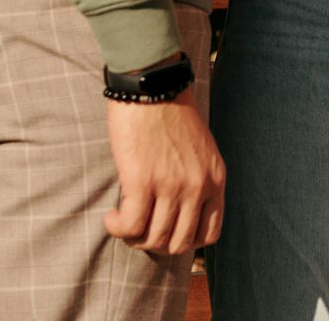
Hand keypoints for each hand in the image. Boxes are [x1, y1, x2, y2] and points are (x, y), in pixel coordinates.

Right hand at [104, 89, 225, 254]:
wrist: (152, 85)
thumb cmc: (171, 112)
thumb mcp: (201, 149)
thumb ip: (199, 179)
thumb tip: (181, 212)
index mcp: (216, 178)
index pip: (210, 234)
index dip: (186, 241)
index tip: (167, 231)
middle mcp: (198, 186)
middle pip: (179, 243)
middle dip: (156, 243)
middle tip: (140, 228)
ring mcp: (172, 186)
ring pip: (154, 239)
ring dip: (133, 238)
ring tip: (123, 221)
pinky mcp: (142, 181)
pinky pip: (131, 226)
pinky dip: (118, 228)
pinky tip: (112, 217)